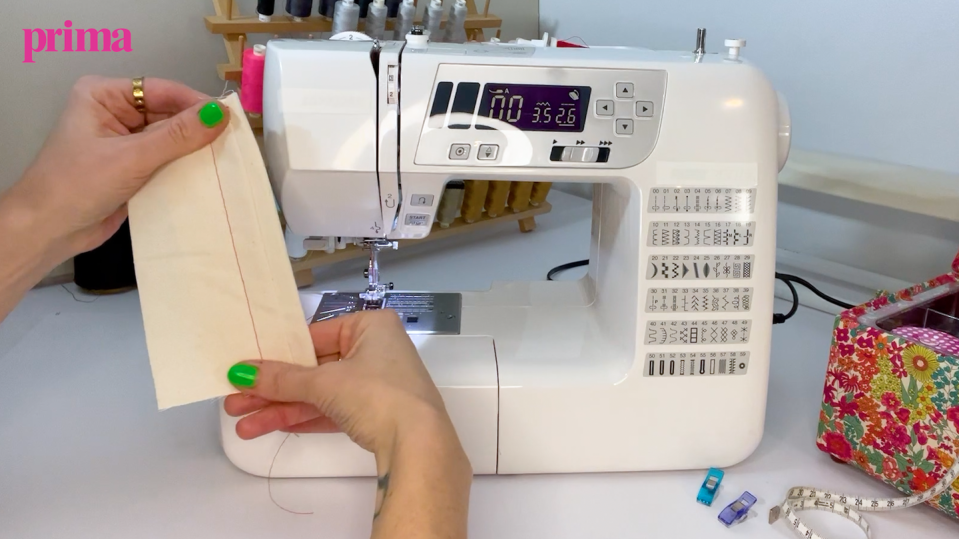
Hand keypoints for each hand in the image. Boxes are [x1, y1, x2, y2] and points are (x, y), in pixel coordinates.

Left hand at [6, 76, 229, 260]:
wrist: (49, 231)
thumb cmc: (77, 186)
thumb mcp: (131, 158)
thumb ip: (177, 136)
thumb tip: (220, 114)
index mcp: (104, 95)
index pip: (160, 90)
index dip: (195, 103)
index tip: (229, 118)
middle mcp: (115, 113)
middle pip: (168, 113)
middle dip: (196, 128)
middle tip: (233, 141)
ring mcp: (125, 142)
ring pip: (170, 138)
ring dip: (193, 150)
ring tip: (227, 158)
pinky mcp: (133, 168)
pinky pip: (167, 160)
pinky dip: (185, 167)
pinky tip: (208, 174)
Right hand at [224, 309, 456, 455]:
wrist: (418, 445)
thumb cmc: (379, 395)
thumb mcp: (324, 383)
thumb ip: (282, 379)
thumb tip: (243, 373)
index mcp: (371, 327)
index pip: (314, 335)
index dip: (279, 354)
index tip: (248, 367)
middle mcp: (377, 350)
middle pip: (314, 368)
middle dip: (274, 389)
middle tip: (236, 403)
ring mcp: (378, 384)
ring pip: (320, 393)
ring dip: (282, 409)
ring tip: (244, 426)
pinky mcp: (376, 414)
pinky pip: (332, 411)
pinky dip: (304, 418)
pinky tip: (270, 427)